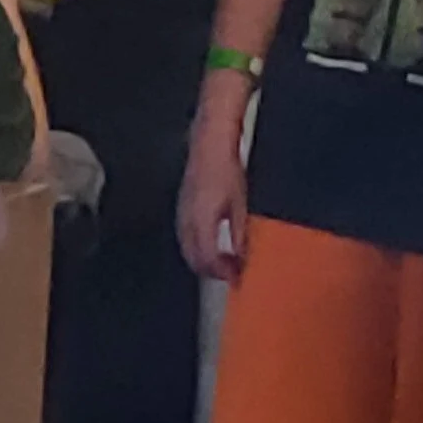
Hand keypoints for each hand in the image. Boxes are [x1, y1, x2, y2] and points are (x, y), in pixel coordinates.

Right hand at [177, 120, 247, 281]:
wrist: (210, 146)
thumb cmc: (225, 169)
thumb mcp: (240, 203)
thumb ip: (239, 233)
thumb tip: (241, 255)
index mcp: (203, 220)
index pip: (208, 259)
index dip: (222, 273)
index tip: (236, 277)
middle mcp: (187, 220)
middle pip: (194, 259)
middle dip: (212, 271)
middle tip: (230, 273)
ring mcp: (181, 214)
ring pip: (187, 250)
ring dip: (203, 261)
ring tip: (223, 262)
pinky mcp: (181, 208)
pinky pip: (184, 238)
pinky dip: (196, 248)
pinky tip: (210, 245)